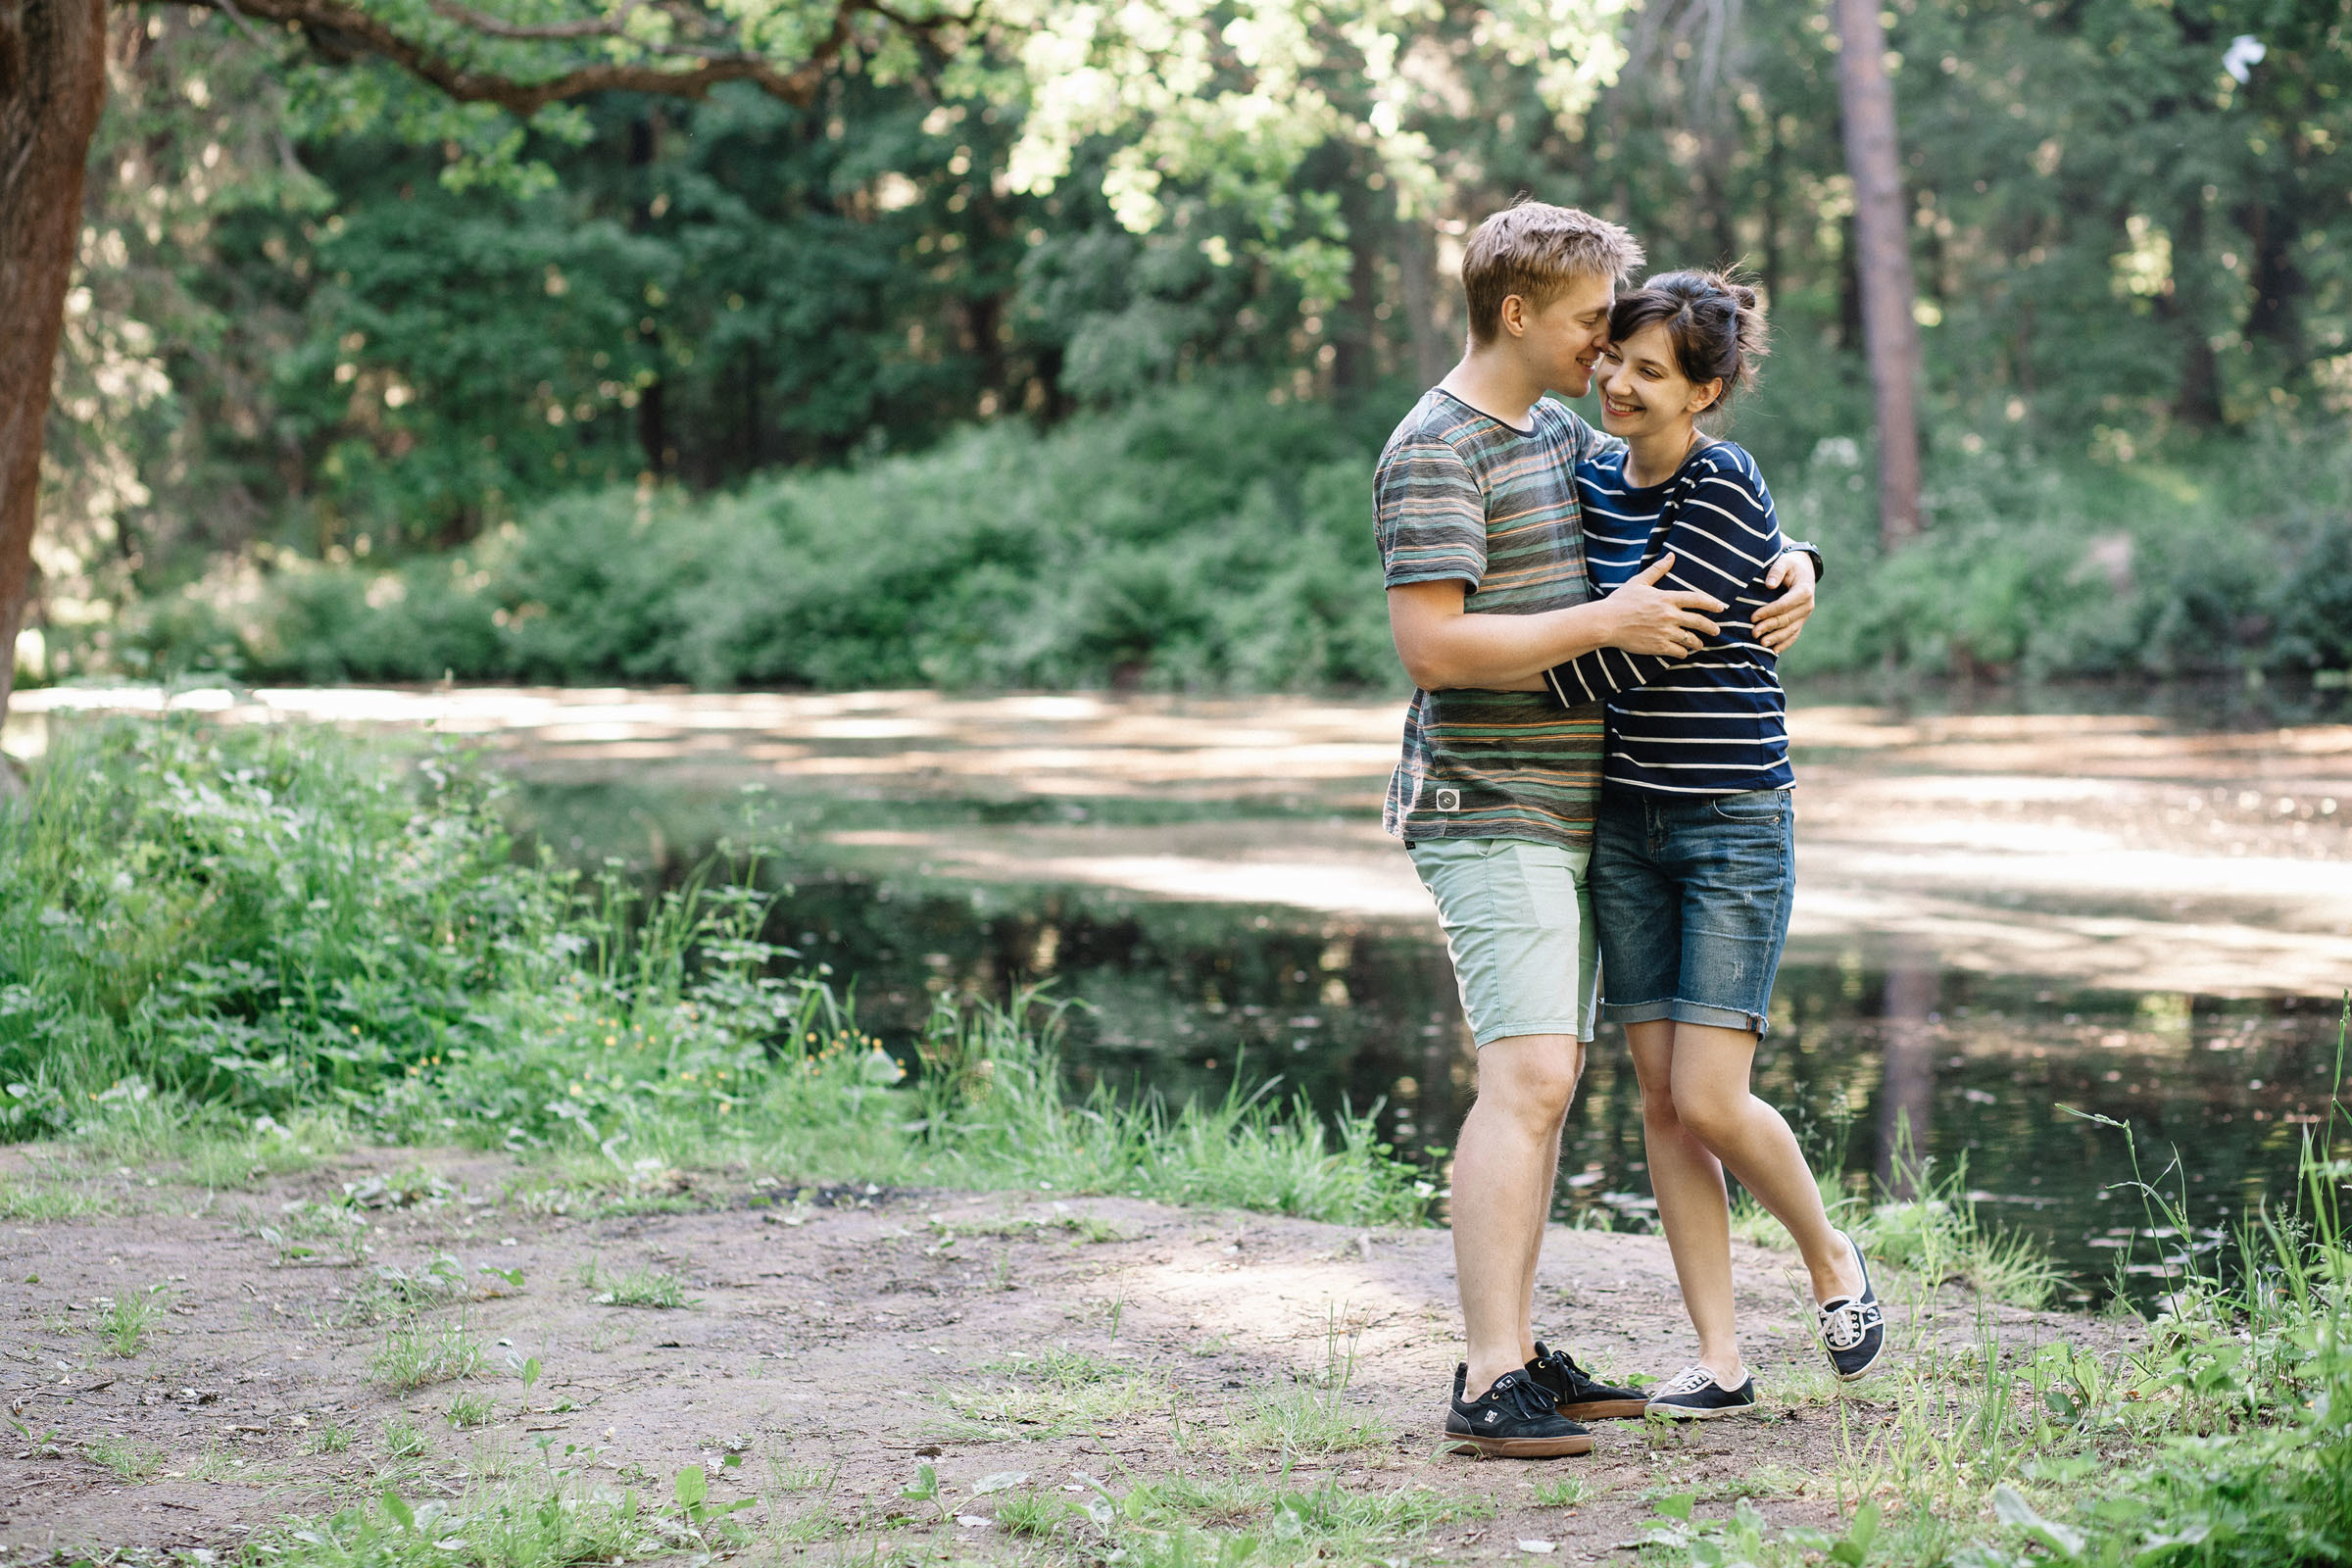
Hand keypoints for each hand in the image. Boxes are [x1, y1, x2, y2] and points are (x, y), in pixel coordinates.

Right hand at [1604, 554, 1724, 657]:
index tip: (1721, 608)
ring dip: (1698, 643)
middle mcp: (1669, 615)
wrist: (1605, 623)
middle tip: (1716, 631)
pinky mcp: (1658, 646)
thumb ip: (1658, 570)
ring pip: (1691, 639)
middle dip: (1711, 628)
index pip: (1697, 599)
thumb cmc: (1620, 601)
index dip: (1712, 604)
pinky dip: (1684, 652)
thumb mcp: (1639, 582)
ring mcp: (1665, 632)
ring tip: (1700, 644)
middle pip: (1700, 622)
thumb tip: (1672, 556)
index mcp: (1667, 598)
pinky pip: (1679, 652)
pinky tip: (1683, 651)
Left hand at [1752, 549, 1815, 654]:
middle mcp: (1807, 605)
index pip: (1784, 605)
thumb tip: (1770, 585)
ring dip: (1776, 638)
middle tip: (1753, 633)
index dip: (1768, 612)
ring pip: (1791, 630)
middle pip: (1787, 619)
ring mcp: (1805, 614)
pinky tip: (1774, 651)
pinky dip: (1785, 643)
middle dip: (1769, 627)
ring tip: (1762, 644)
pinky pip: (1795, 634)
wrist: (1803, 568)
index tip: (1753, 617)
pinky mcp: (1801, 620)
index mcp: (1804, 591)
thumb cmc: (1790, 564)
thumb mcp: (1784, 562)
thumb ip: (1776, 571)